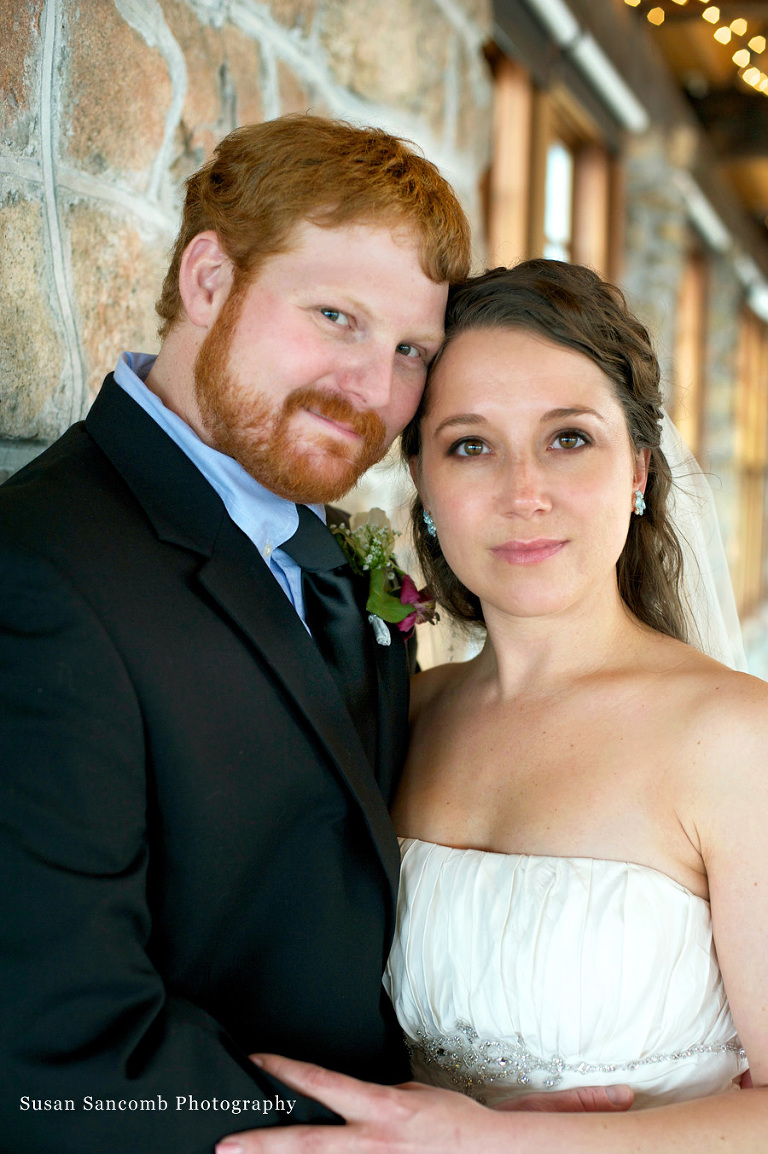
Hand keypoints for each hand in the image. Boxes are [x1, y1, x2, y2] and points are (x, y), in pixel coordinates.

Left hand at [213, 1053, 633, 1153]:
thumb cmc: (502, 1145)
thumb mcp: (522, 1116)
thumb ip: (553, 1101)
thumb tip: (615, 1096)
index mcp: (396, 1112)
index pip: (332, 1084)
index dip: (292, 1071)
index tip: (257, 1059)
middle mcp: (378, 1144)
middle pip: (311, 1142)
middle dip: (265, 1143)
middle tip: (220, 1146)